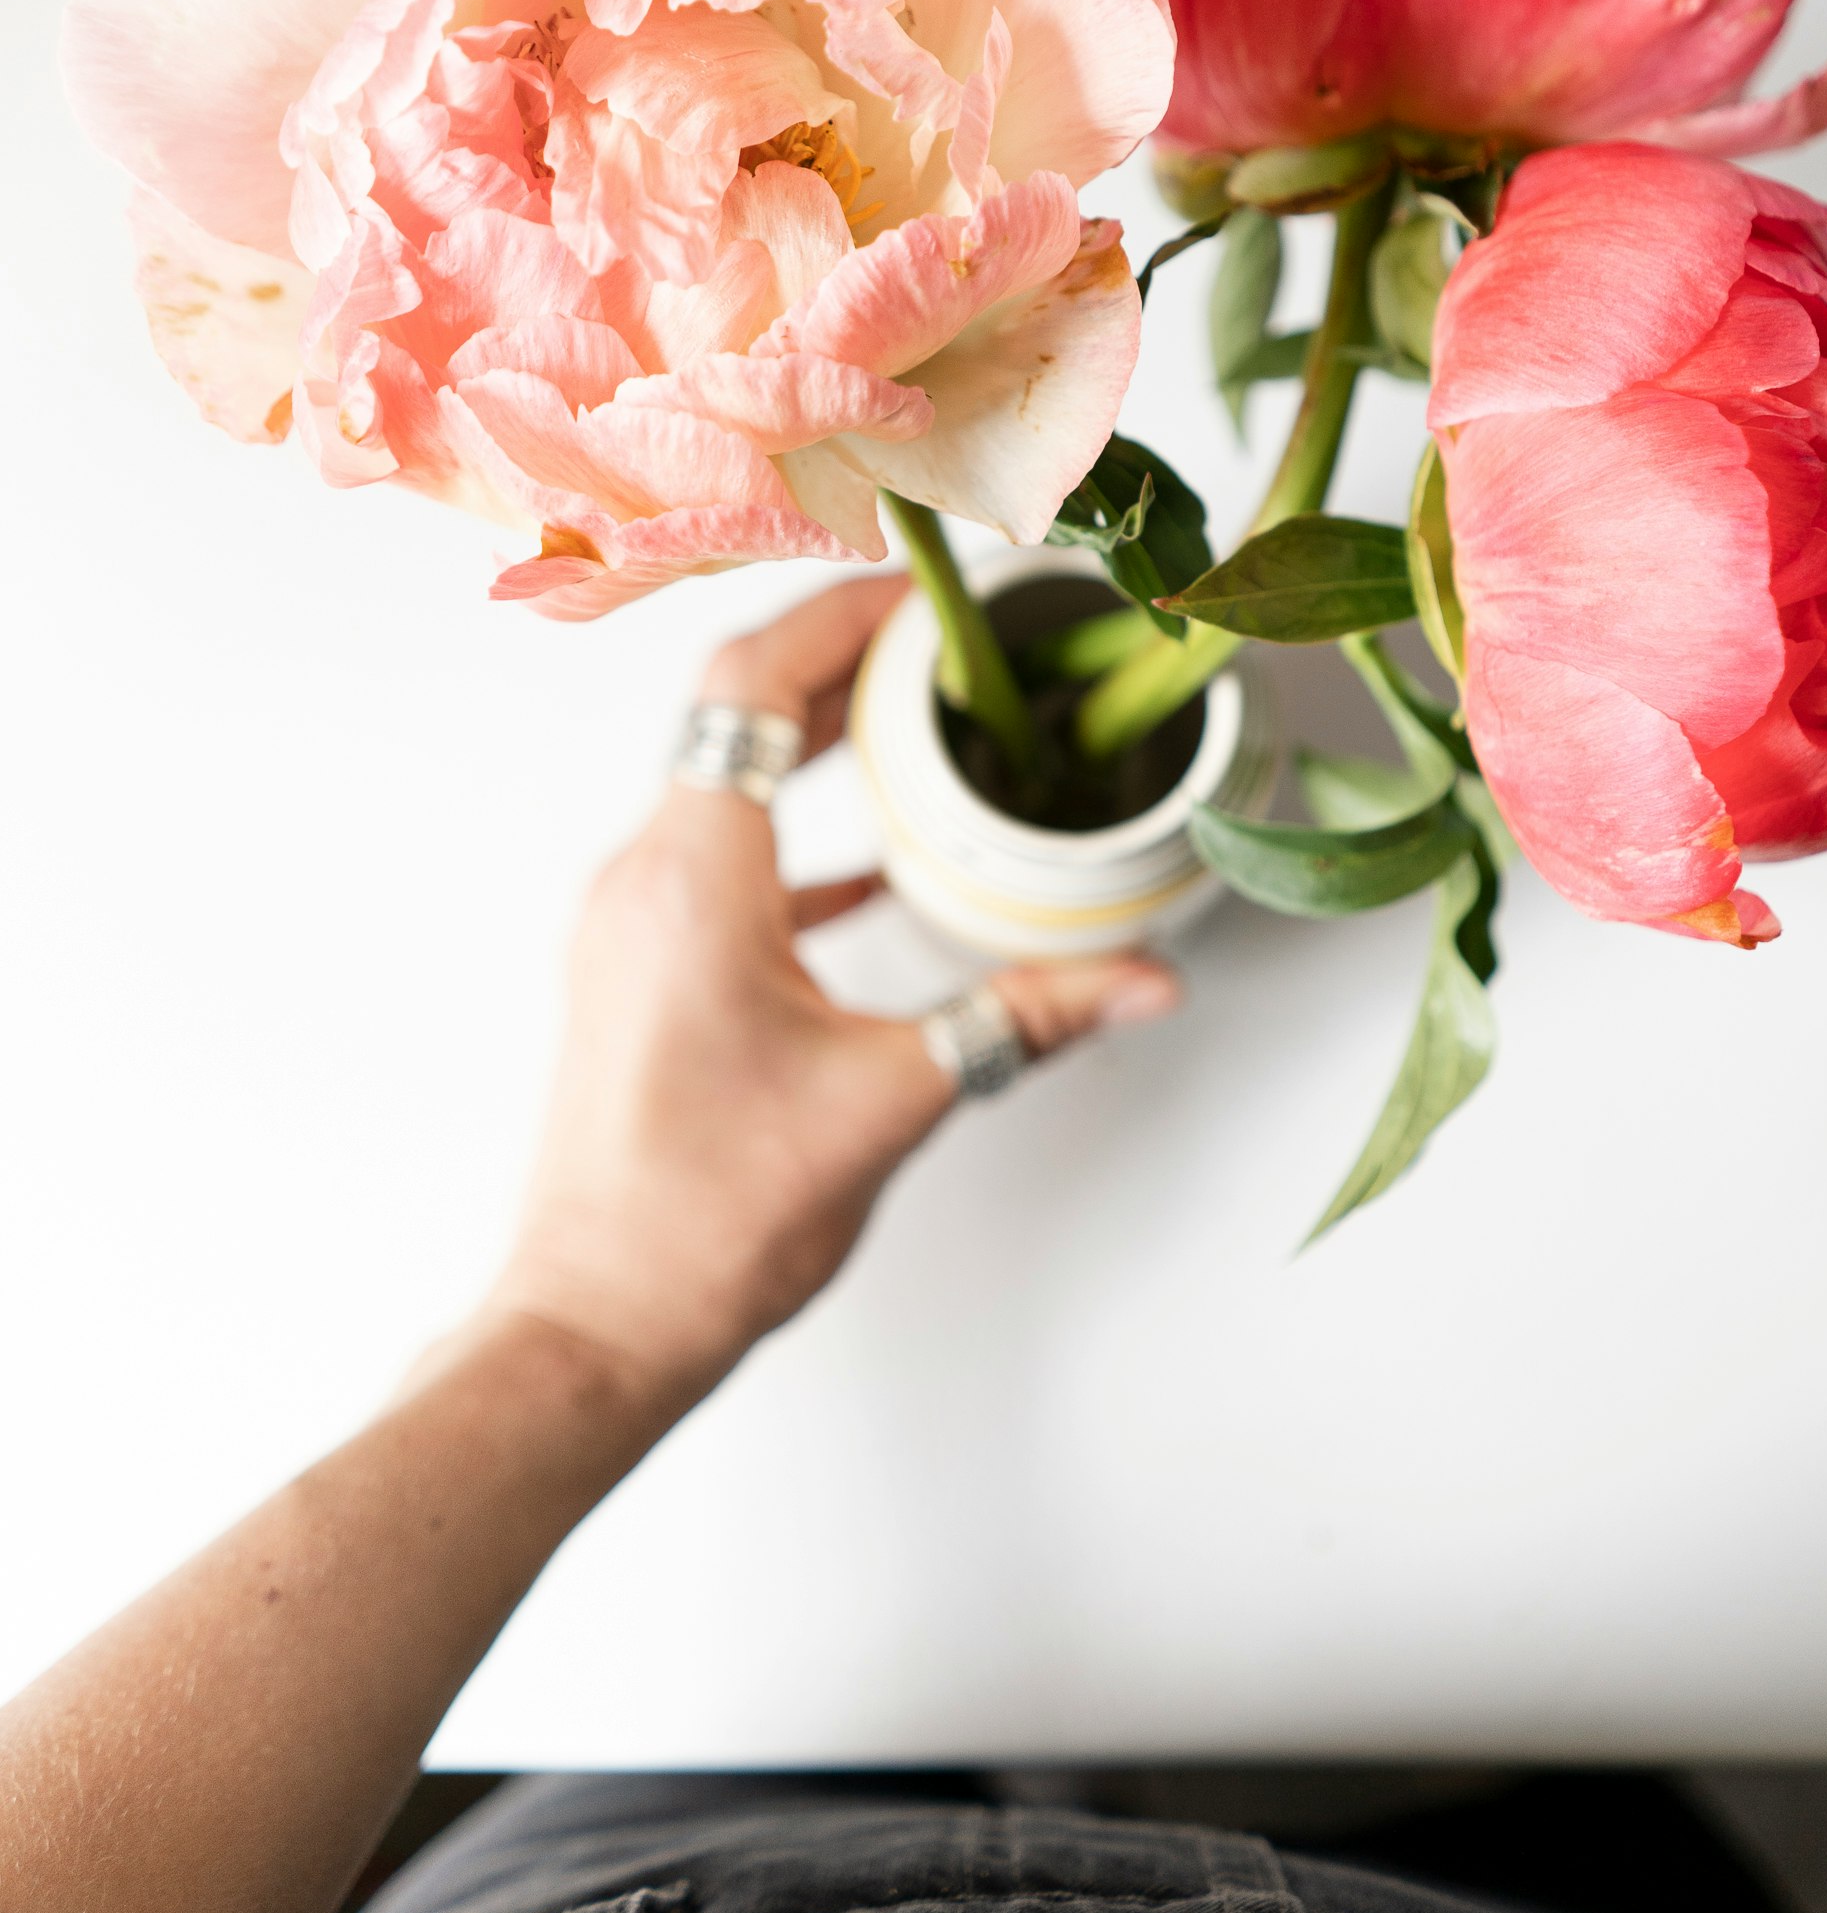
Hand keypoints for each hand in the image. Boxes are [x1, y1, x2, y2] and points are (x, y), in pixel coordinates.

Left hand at [476, 575, 1181, 1420]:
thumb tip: (1147, 983)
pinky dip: (800, 837)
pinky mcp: (640, 973)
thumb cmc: (707, 1223)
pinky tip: (879, 869)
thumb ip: (1027, 1021)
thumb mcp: (891, 1104)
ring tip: (930, 727)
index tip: (927, 585)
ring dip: (819, 744)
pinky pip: (722, 863)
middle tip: (955, 639)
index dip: (841, 613)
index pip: (750, 681)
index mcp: (691, 878)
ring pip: (724, 783)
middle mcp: (643, 879)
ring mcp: (631, 926)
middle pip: (735, 714)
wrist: (593, 1327)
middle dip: (846, 663)